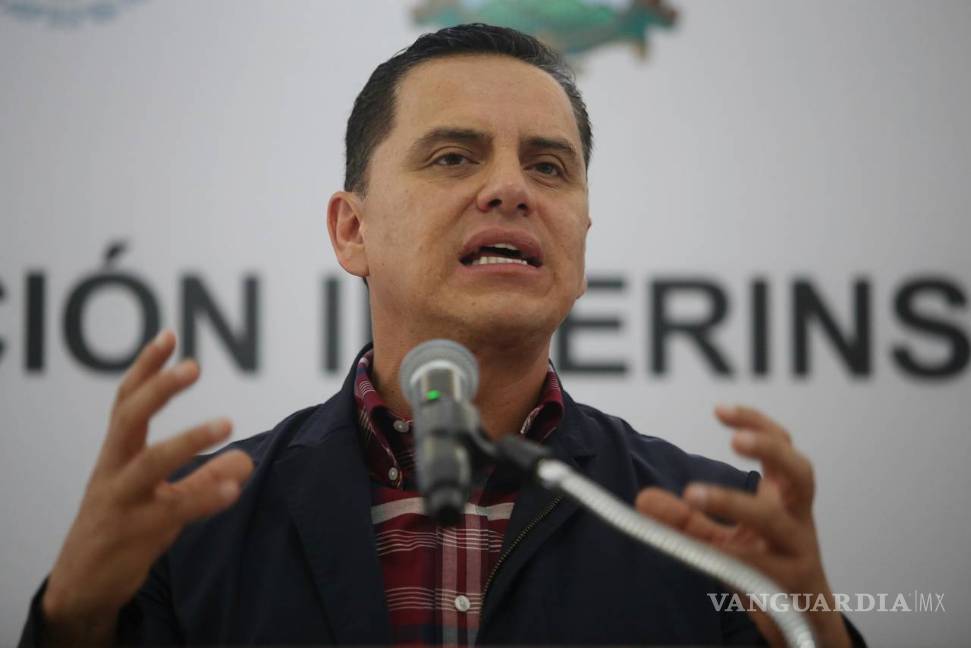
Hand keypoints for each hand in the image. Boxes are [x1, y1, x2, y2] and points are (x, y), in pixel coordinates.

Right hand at [41, 330, 253, 644]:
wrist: (82, 586)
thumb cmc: (122, 528)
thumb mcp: (157, 497)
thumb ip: (200, 476)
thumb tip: (245, 459)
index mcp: (115, 455)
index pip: (125, 402)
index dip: (145, 368)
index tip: (169, 334)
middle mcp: (113, 472)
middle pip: (128, 420)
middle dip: (159, 389)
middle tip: (194, 366)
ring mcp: (120, 503)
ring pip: (149, 464)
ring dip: (189, 439)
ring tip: (227, 422)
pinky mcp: (133, 535)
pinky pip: (172, 511)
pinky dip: (204, 497)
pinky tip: (233, 489)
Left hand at [635, 405, 849, 647]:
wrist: (803, 622)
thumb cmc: (766, 568)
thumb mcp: (723, 539)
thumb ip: (686, 519)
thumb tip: (644, 498)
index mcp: (784, 498)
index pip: (781, 447)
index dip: (757, 423)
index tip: (720, 410)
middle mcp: (796, 518)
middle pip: (801, 473)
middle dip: (771, 450)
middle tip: (735, 440)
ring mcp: (797, 551)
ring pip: (778, 521)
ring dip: (735, 503)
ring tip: (694, 494)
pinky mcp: (790, 585)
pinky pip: (762, 566)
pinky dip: (732, 556)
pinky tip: (707, 549)